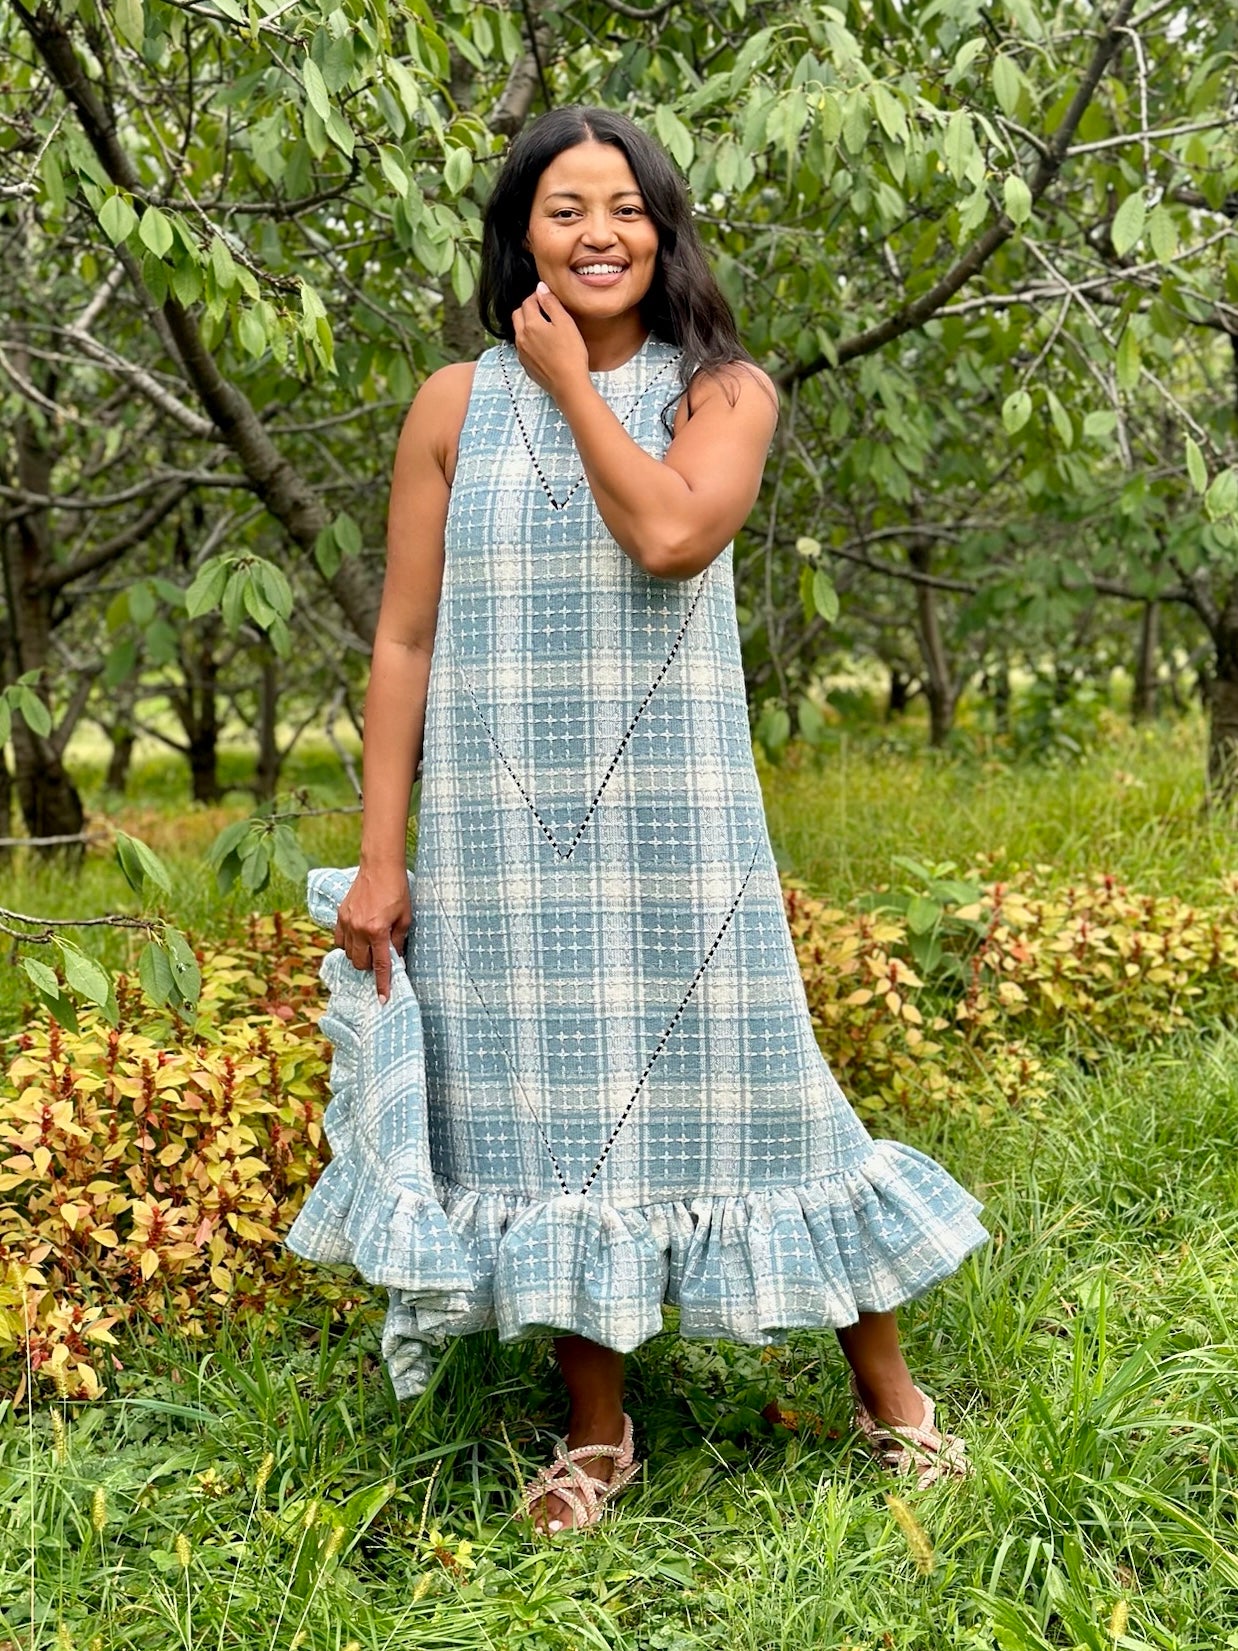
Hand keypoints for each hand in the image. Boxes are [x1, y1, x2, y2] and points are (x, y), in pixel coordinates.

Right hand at [334, 867, 411, 1003]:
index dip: (382, 984)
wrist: (379, 867)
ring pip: (348, 954)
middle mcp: (359, 929)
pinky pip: (340, 940)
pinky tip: (358, 939)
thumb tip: (395, 959)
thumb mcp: (405, 917)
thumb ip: (399, 941)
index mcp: (377, 930)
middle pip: (360, 963)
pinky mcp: (340, 915)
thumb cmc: (397, 890)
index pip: (380, 965)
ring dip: (359, 957)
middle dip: (370, 967)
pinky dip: (348, 945)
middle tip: (381, 957)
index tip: (382, 999)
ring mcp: (347, 922)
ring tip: (370, 947)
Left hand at [512, 282, 589, 398]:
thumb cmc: (571, 354)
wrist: (569, 385)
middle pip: (518, 315)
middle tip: (544, 309)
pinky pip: (523, 347)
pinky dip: (529, 340)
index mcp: (530, 325)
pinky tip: (544, 345)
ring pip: (519, 331)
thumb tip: (540, 287)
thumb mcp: (565, 323)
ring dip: (527, 324)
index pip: (528, 302)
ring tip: (545, 327)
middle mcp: (521, 338)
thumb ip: (551, 303)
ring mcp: (521, 353)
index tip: (548, 298)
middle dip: (528, 308)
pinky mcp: (526, 365)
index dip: (537, 296)